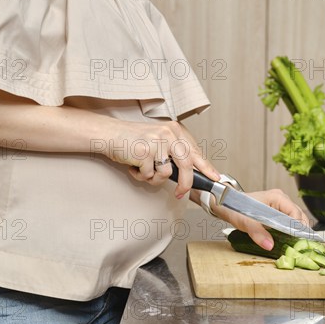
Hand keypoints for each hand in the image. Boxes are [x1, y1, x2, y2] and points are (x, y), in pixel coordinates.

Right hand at [105, 120, 219, 197]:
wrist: (110, 134)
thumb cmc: (133, 140)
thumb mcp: (158, 141)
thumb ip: (173, 153)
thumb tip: (188, 173)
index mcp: (175, 130)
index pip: (195, 152)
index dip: (206, 167)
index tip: (214, 178)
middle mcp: (169, 133)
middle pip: (186, 165)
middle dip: (185, 184)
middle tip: (179, 193)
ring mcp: (157, 141)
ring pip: (166, 173)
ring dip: (153, 178)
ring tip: (143, 169)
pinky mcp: (145, 151)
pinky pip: (149, 175)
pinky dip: (140, 176)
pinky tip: (133, 165)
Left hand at [211, 189, 309, 249]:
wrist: (226, 204)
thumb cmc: (236, 208)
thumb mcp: (246, 222)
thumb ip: (258, 234)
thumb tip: (270, 245)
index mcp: (277, 197)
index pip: (295, 213)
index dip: (297, 227)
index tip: (297, 240)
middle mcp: (281, 199)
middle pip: (299, 215)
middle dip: (299, 229)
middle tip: (298, 244)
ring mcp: (280, 204)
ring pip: (296, 218)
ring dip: (296, 230)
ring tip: (294, 242)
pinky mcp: (277, 210)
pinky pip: (289, 220)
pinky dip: (290, 229)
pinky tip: (288, 238)